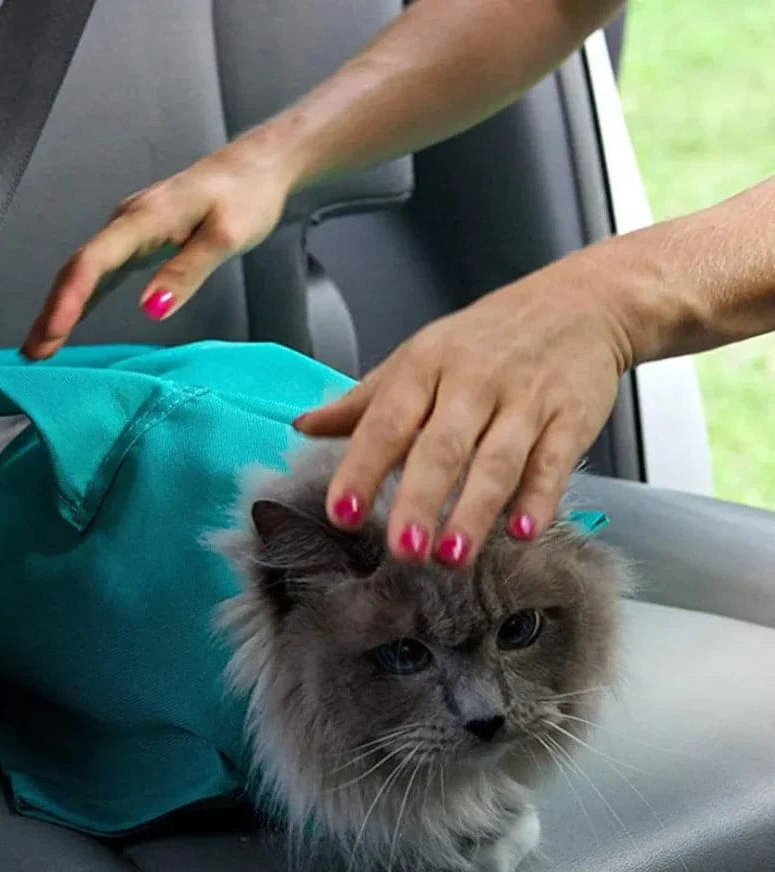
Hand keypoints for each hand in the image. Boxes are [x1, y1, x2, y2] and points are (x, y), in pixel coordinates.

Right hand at [22, 136, 294, 358]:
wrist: (256, 167)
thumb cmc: (247, 197)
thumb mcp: (225, 237)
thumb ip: (186, 273)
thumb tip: (150, 309)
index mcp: (144, 219)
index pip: (93, 262)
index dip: (68, 300)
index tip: (52, 333)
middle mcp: (127, 222)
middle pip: (77, 269)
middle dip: (51, 312)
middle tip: (32, 354)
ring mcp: (129, 231)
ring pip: (83, 272)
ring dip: (59, 309)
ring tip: (40, 348)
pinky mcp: (137, 241)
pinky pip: (99, 273)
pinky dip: (80, 300)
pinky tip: (67, 324)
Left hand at [294, 255, 632, 565]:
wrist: (579, 302)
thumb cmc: (487, 338)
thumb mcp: (417, 358)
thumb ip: (363, 402)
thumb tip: (305, 427)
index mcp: (425, 366)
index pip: (385, 422)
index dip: (362, 468)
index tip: (342, 510)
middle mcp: (472, 382)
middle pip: (441, 447)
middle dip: (420, 500)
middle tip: (402, 550)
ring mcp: (524, 400)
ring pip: (496, 461)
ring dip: (474, 512)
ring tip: (451, 556)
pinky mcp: (570, 418)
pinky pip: (552, 463)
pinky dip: (539, 498)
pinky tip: (523, 531)